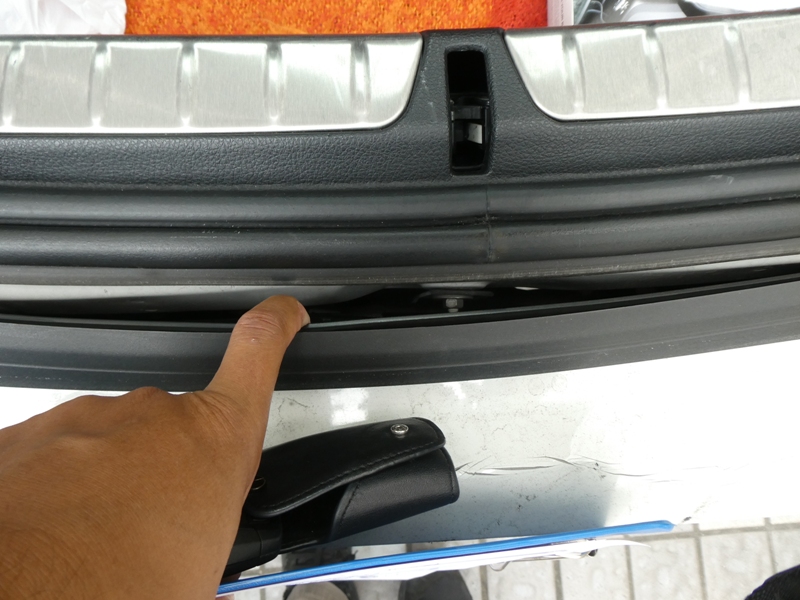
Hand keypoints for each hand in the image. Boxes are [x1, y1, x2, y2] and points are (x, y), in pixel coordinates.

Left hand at [0, 296, 308, 599]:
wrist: (28, 594)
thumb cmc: (121, 585)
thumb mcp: (201, 575)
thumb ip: (210, 551)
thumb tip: (206, 586)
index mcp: (214, 441)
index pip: (256, 352)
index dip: (275, 323)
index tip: (284, 312)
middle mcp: (152, 416)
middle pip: (170, 432)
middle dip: (162, 473)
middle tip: (147, 531)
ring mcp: (86, 420)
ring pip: (106, 447)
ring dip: (105, 487)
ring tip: (94, 544)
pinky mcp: (26, 437)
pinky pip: (51, 458)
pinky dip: (54, 490)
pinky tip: (54, 533)